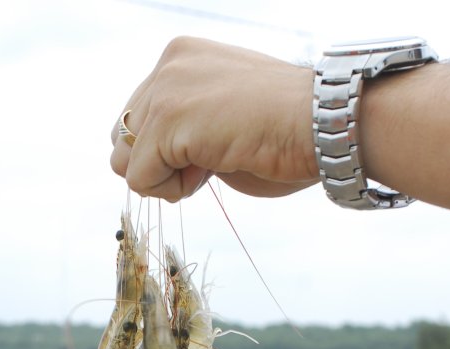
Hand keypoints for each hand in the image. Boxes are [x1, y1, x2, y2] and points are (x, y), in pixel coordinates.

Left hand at [110, 36, 319, 201]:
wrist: (327, 124)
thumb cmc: (288, 131)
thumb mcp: (221, 116)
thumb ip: (184, 127)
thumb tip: (141, 163)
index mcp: (182, 57)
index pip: (138, 116)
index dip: (170, 148)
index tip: (213, 146)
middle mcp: (168, 64)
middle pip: (122, 137)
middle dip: (162, 162)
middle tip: (211, 160)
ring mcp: (165, 88)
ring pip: (125, 159)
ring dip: (165, 177)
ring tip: (210, 166)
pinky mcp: (167, 120)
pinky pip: (139, 179)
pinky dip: (171, 191)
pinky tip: (210, 172)